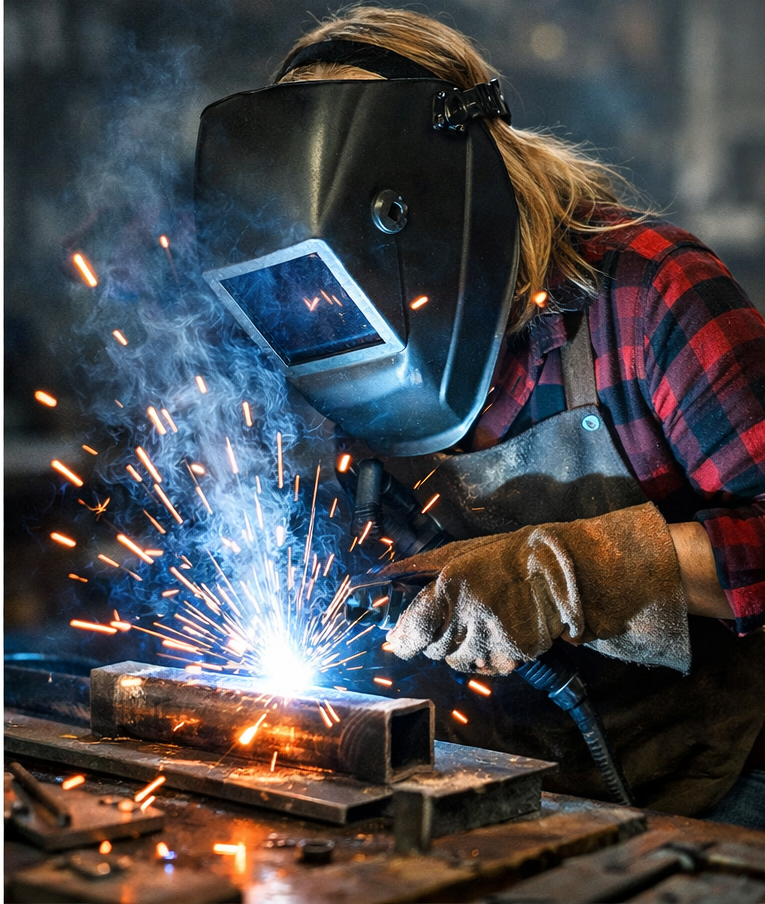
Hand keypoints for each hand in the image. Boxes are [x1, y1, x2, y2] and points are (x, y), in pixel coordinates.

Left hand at [383, 503, 690, 674]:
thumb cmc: (505, 557)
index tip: (402, 634)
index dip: (402, 637)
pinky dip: (481, 655)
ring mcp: (492, 644)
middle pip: (430, 651)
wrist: (562, 574)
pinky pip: (481, 668)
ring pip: (454, 663)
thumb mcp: (456, 553)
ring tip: (477, 619)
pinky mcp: (511, 659)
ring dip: (457, 646)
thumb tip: (379, 577)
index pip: (408, 636)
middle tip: (452, 613)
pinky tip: (495, 630)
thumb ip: (415, 569)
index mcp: (449, 590)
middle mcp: (468, 621)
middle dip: (433, 636)